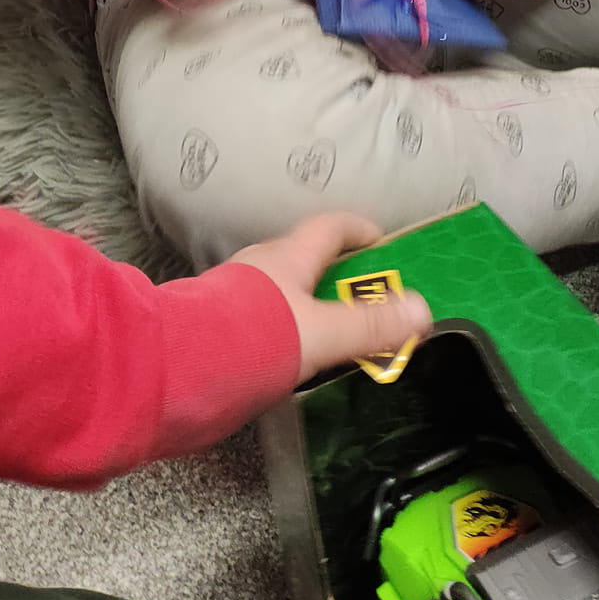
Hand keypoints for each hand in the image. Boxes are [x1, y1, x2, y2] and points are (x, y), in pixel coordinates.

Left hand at [229, 212, 432, 384]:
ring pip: (282, 292)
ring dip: (310, 307)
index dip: (359, 230)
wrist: (175, 371)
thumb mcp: (322, 334)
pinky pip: (262, 319)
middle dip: (338, 276)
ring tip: (336, 337)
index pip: (330, 228)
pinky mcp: (216, 327)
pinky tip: (293, 360)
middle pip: (305, 259)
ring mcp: (234, 296)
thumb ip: (369, 326)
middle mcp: (260, 267)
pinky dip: (286, 332)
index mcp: (288, 256)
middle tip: (369, 302)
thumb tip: (423, 309)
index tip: (383, 242)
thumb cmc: (253, 337)